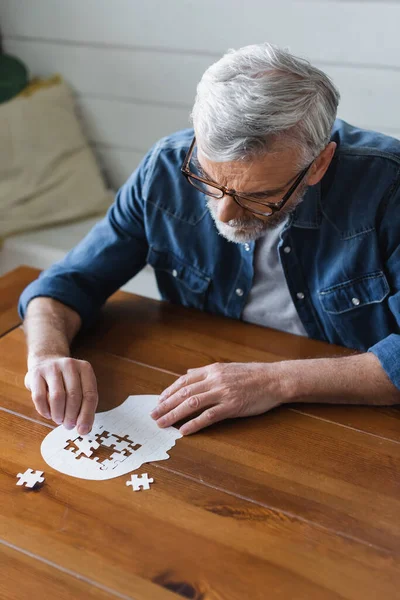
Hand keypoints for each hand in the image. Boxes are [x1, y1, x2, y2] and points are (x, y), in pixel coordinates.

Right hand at [25, 356, 97, 434]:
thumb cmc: (66, 381)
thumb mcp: (80, 387)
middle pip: (74, 396)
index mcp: (85, 369)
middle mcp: (70, 365)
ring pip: (57, 397)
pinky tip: (48, 414)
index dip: (87, 415)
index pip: (90, 394)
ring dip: (58, 414)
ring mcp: (52, 368)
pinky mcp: (36, 374)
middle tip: (69, 425)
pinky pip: (39, 397)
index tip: (83, 429)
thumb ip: (85, 406)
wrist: (46, 361)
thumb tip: (85, 429)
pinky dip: (44, 410)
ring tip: (59, 419)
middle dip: (71, 416)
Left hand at [151, 362, 286, 434]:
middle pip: (184, 393)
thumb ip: (206, 372)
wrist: (275, 379)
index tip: (158, 401)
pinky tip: (184, 431)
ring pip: (192, 404)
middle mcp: (214, 379)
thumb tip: (187, 374)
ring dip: (174, 415)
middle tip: (153, 415)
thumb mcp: (227, 368)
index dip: (169, 391)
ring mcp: (223, 392)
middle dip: (166, 405)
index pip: (184, 380)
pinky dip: (194, 424)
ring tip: (162, 424)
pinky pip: (209, 416)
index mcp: (212, 370)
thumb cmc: (252, 375)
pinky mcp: (232, 406)